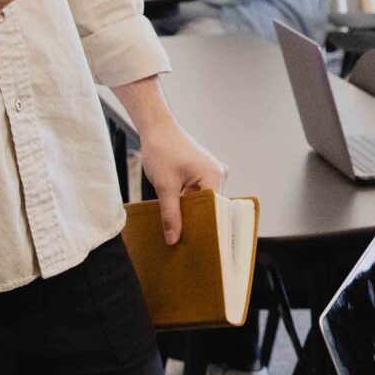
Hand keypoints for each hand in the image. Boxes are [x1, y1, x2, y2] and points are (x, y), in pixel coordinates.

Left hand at [140, 126, 224, 245]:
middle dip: (197, 222)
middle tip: (185, 243)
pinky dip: (188, 204)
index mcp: (214, 176)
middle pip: (211, 208)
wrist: (156, 128)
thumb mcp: (164, 186)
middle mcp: (218, 174)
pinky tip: (177, 216)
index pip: (216, 210)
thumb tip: (173, 239)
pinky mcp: (202, 173)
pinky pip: (198, 194)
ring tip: (180, 232)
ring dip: (190, 213)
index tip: (197, 246)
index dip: (206, 228)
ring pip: (203, 202)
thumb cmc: (162, 150)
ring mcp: (210, 173)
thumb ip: (171, 214)